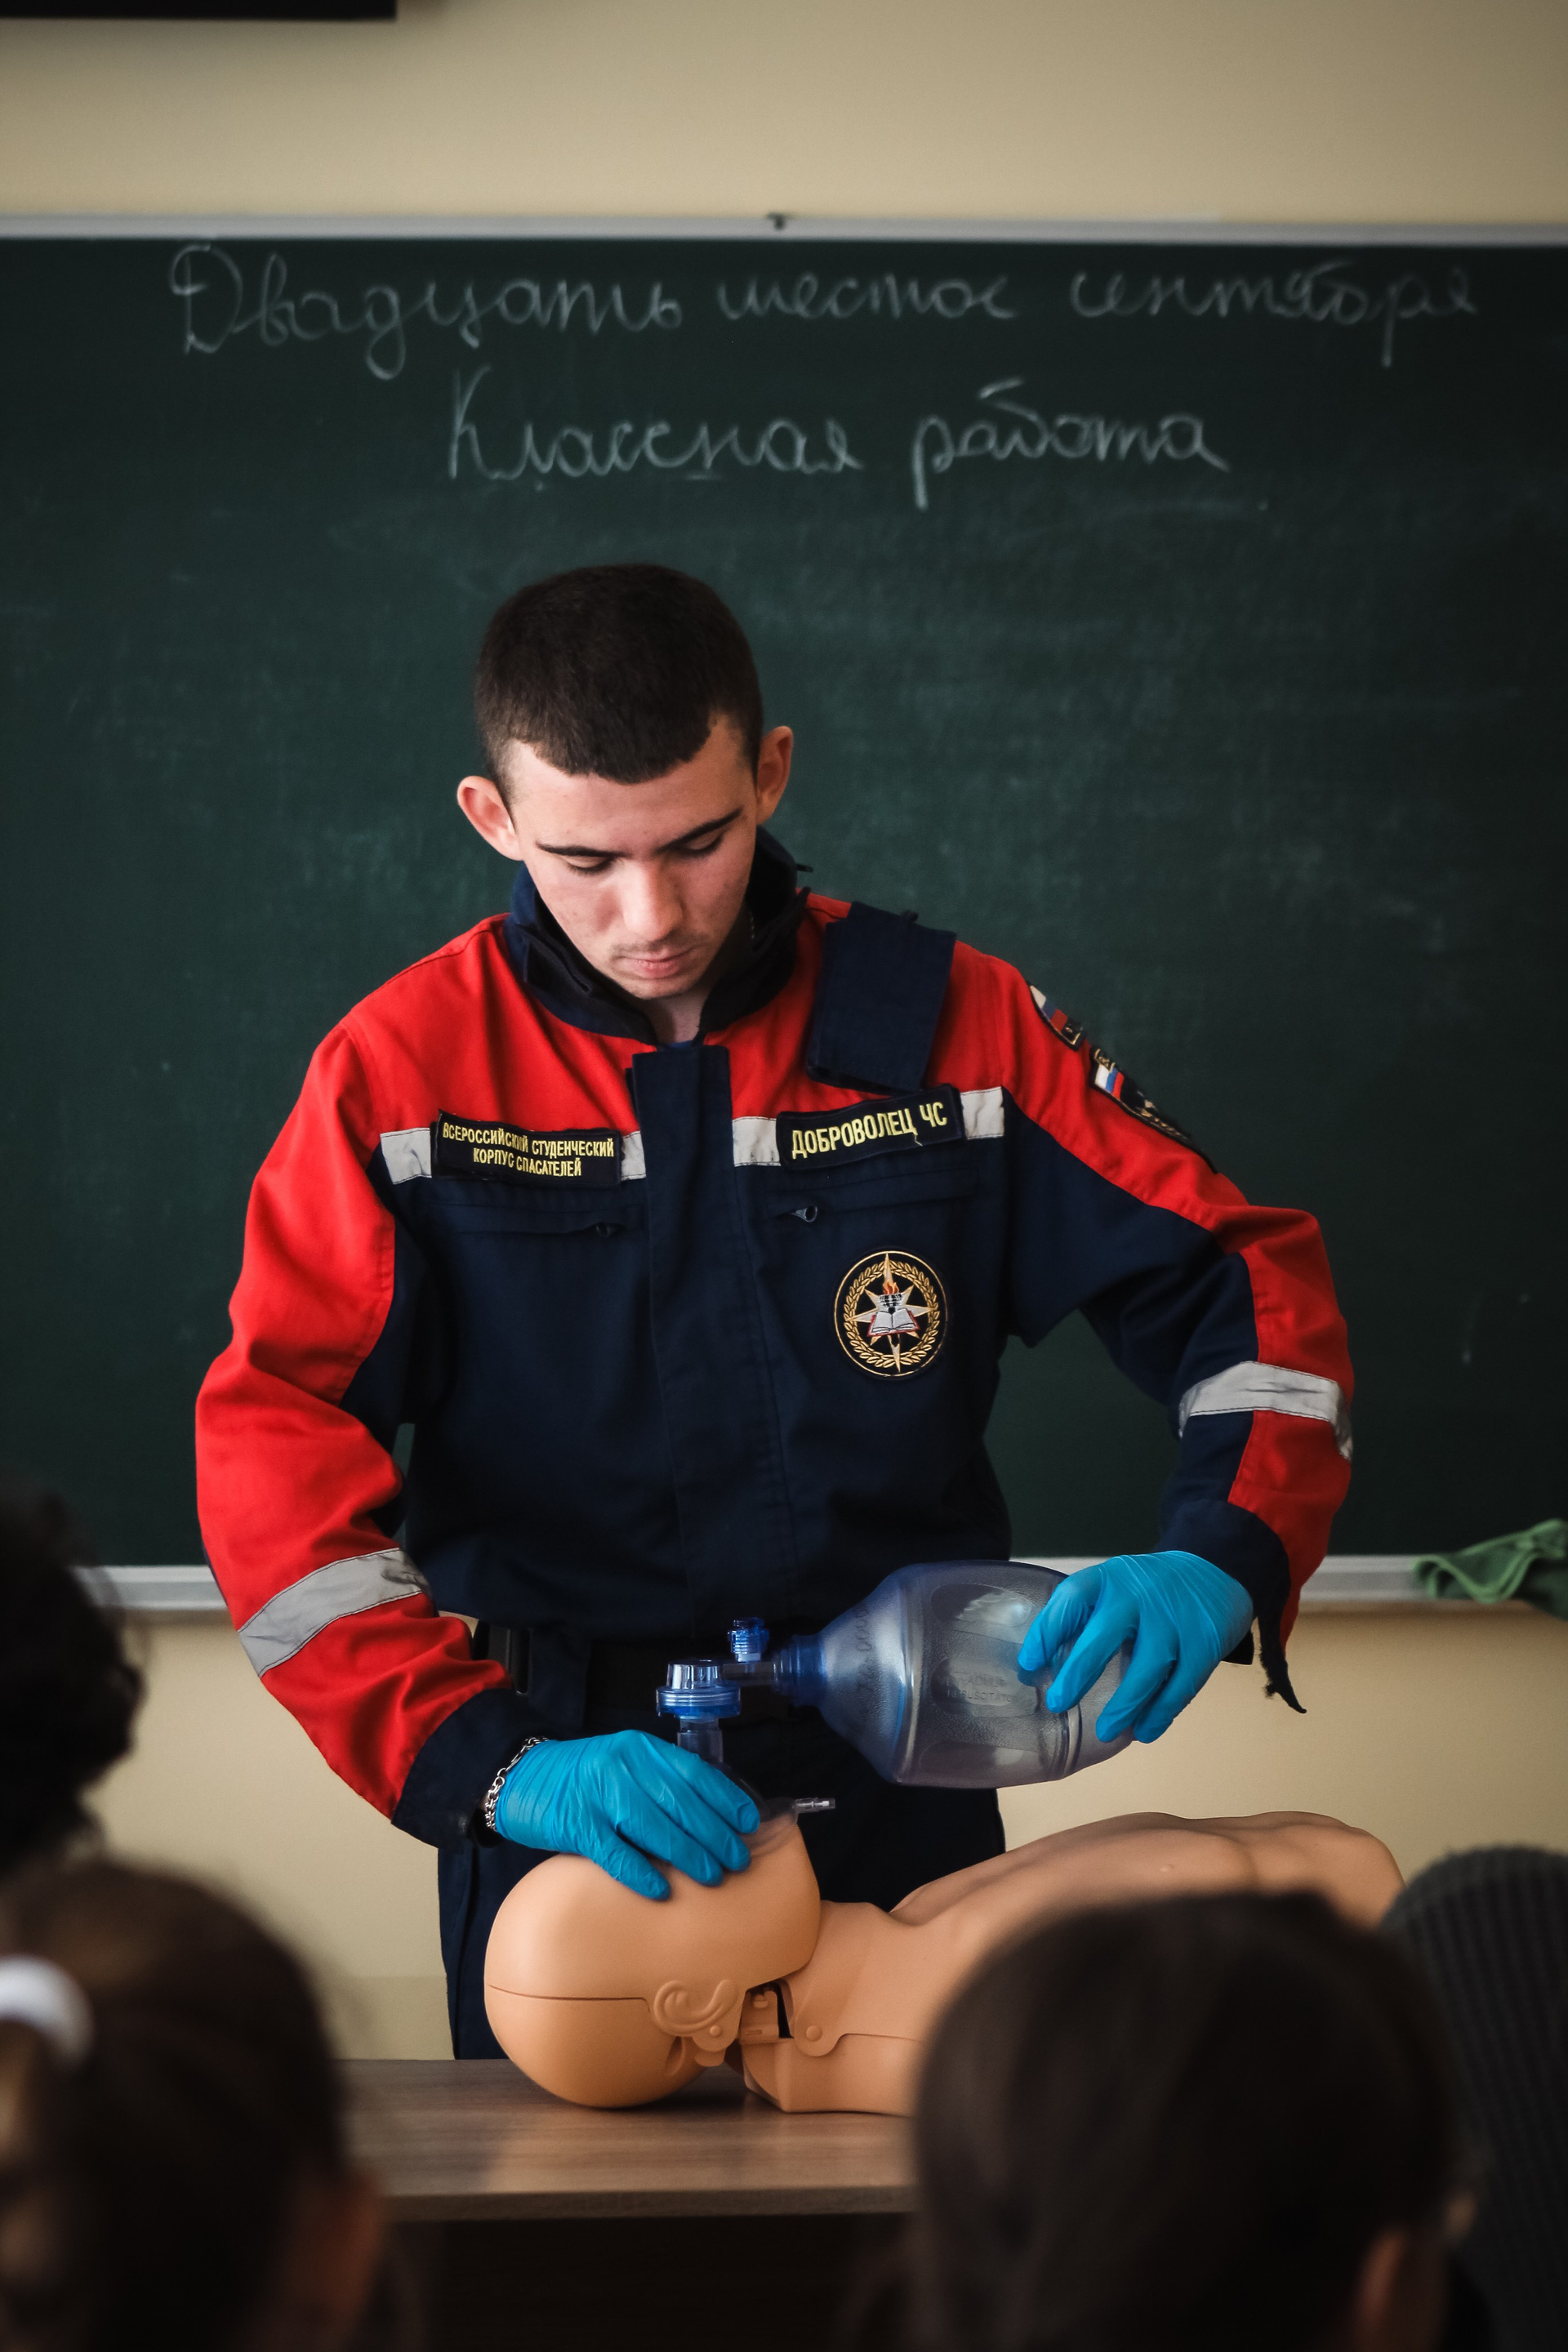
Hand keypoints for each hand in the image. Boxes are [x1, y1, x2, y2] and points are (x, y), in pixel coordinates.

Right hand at [493, 1730, 759, 1899]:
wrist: (523, 1778)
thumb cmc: (583, 1777)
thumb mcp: (624, 1763)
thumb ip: (659, 1780)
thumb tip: (711, 1815)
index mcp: (639, 1748)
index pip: (693, 1772)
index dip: (725, 1798)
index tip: (748, 1822)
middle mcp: (622, 1766)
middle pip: (679, 1803)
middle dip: (714, 1834)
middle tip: (737, 1859)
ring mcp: (598, 1795)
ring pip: (653, 1828)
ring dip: (687, 1854)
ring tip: (711, 1875)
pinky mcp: (576, 1825)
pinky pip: (614, 1853)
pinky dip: (639, 1872)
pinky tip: (660, 1889)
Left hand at [1017, 1551, 1253, 1745]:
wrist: (1212, 1574)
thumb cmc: (1146, 1592)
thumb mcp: (1113, 1588)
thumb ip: (1082, 1618)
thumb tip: (1035, 1667)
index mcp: (1109, 1578)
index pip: (1071, 1599)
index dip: (1046, 1631)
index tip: (1028, 1664)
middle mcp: (1139, 1595)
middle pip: (1104, 1637)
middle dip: (1078, 1674)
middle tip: (1057, 1703)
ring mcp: (1174, 1620)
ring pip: (1146, 1670)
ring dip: (1123, 1706)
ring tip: (1104, 1733)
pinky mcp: (1204, 1644)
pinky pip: (1180, 1687)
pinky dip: (1161, 1713)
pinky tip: (1145, 1732)